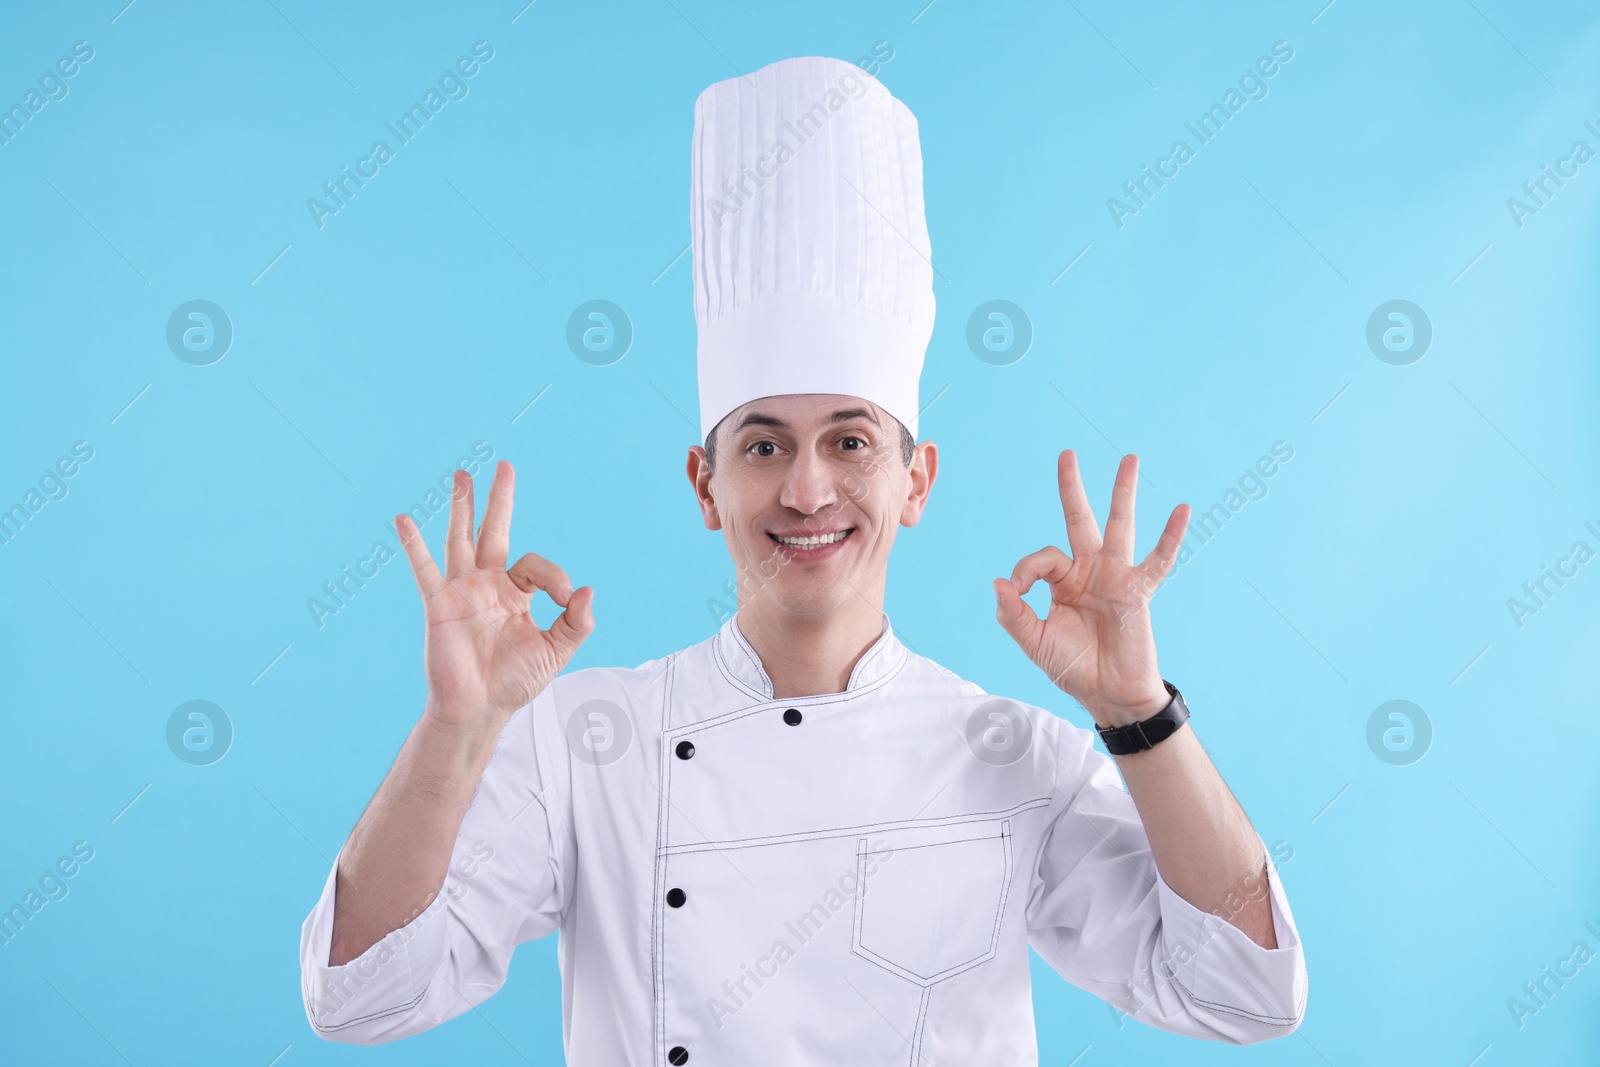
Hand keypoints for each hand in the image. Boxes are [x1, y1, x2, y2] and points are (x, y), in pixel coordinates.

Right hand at [395, 460, 594, 730]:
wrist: (478, 709)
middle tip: (505, 466)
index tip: (563, 599)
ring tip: (462, 476)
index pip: (535, 565)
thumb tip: (587, 589)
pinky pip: (424, 570)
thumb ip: (576, 622)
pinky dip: (413, 545)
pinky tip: (404, 520)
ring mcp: (461, 591)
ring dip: (461, 507)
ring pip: (461, 539)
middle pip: (495, 532)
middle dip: (500, 500)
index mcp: (515, 594)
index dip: (554, 576)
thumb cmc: (513, 682)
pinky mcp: (439, 604)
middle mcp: (487, 585)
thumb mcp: (556, 651)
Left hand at [993, 451, 1188, 726]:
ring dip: (1123, 492)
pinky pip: (1158, 560)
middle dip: (1071, 487)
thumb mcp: (1034, 642)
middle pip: (1079, 520)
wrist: (1108, 694)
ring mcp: (1116, 577)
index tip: (1016, 591)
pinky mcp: (1139, 591)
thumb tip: (997, 581)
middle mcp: (1089, 571)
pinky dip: (1170, 536)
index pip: (1041, 558)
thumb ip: (1013, 614)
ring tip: (1129, 459)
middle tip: (1066, 453)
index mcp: (1062, 581)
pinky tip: (1182, 509)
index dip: (1024, 570)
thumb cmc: (1073, 668)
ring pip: (1119, 525)